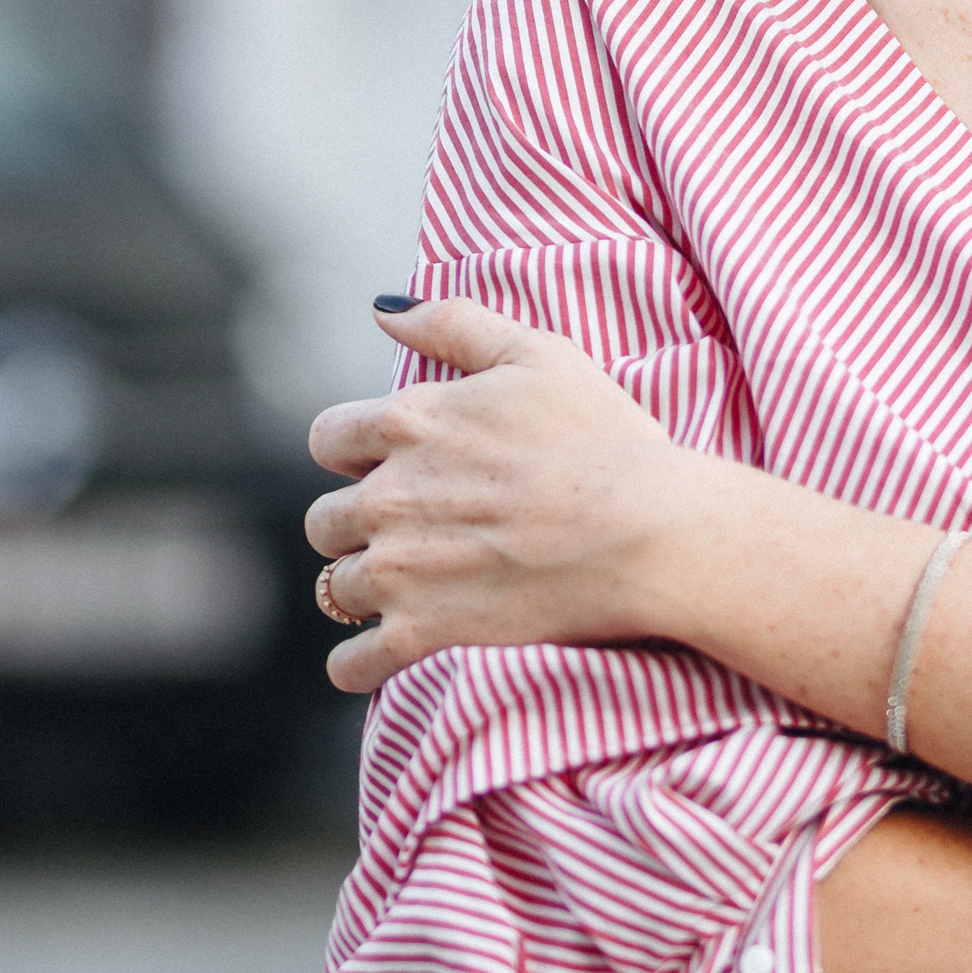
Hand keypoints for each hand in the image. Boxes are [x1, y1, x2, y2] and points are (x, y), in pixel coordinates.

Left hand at [304, 298, 700, 692]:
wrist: (647, 532)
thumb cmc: (605, 439)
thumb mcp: (537, 354)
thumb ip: (452, 323)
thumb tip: (382, 309)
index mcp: (407, 422)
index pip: (328, 438)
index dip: (356, 453)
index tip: (392, 467)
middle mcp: (387, 496)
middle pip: (325, 519)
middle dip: (358, 524)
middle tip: (411, 532)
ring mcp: (400, 570)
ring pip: (336, 587)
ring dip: (366, 589)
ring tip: (413, 591)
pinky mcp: (423, 633)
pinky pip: (354, 662)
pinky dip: (360, 663)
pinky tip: (383, 655)